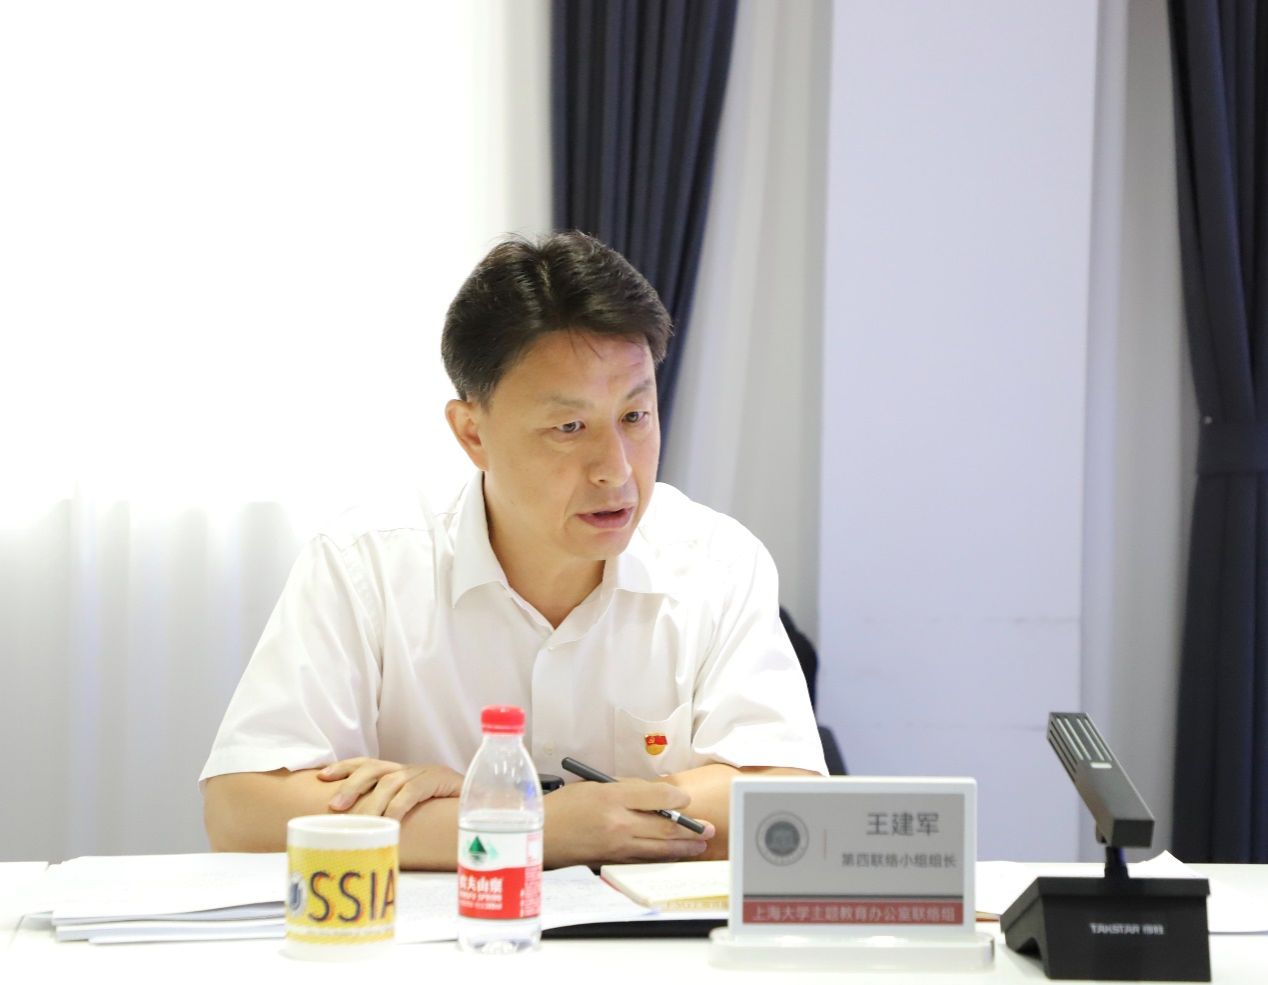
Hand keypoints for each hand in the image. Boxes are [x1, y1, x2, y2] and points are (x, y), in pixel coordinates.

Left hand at [318, 758, 463, 820]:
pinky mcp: (438, 781)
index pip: (367, 764)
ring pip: (389, 781)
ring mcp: (424, 773)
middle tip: (334, 806)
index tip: (321, 777)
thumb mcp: (414, 809)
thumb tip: (360, 833)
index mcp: (400, 773)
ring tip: (357, 820)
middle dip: (350, 784)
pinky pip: (412, 792)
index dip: (344, 767)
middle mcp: (409, 769)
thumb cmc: (445, 810)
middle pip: (373, 768)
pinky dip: (397, 807)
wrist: (486, 802)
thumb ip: (392, 813)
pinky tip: (388, 823)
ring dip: (370, 800)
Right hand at [542, 778, 715, 866]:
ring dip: (683, 847)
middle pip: (663, 827)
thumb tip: (654, 795)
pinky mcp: (612, 862)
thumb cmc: (562, 807)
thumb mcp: (593, 785)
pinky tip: (673, 855)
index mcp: (612, 798)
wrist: (539, 836)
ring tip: (699, 845)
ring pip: (658, 848)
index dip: (676, 799)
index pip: (655, 797)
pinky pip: (644, 860)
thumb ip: (625, 788)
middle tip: (707, 828)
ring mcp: (616, 846)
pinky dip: (662, 858)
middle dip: (689, 828)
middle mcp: (618, 823)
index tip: (685, 800)